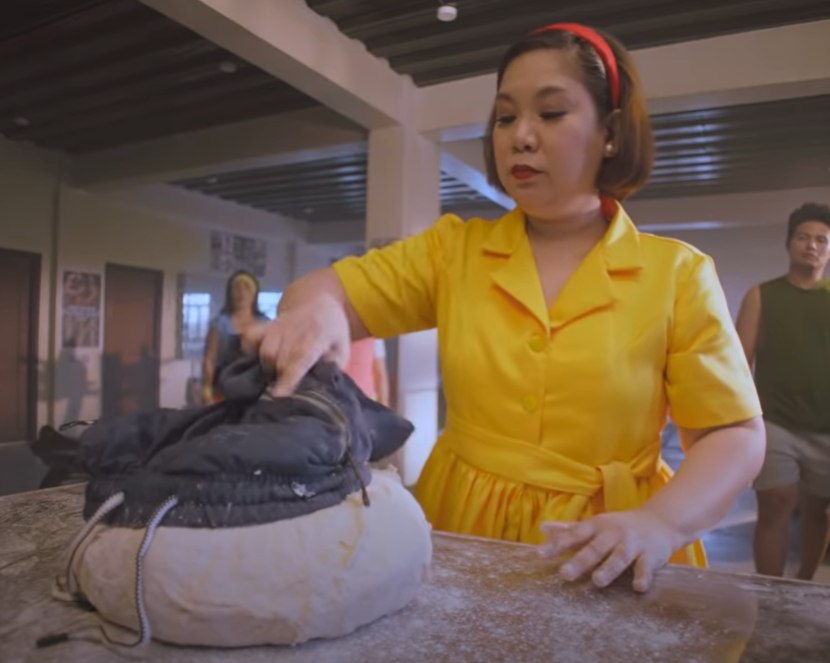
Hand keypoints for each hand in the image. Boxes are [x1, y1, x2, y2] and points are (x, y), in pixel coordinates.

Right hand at [242, 295, 350, 395]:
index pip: (300, 357)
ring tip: (277, 375)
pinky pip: (250, 338)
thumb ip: (331, 368)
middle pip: (280, 360)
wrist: (318, 302)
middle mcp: (294, 329)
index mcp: (317, 335)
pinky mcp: (265, 325)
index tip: (278, 394)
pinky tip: (259, 358)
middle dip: (281, 377)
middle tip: (286, 387)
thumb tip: (317, 384)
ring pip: (265, 352)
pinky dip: (250, 350)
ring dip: (269, 368)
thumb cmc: (331, 332)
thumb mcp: (342, 350)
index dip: (288, 377)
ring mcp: (277, 326)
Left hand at [537, 509, 680, 592]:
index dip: (557, 543)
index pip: (574, 534)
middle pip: (595, 547)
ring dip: (609, 568)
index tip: (540, 553)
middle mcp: (613, 533)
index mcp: (597, 526)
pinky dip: (643, 576)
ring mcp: (632, 543)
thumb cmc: (619, 527)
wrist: (660, 521)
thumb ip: (569, 529)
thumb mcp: (595, 525)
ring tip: (597, 581)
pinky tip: (638, 587)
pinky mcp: (651, 555)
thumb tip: (541, 528)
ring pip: (619, 557)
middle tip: (565, 574)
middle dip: (581, 560)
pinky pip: (646, 566)